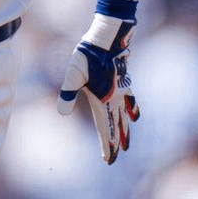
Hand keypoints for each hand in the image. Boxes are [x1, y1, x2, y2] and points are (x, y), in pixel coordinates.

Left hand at [56, 15, 139, 163]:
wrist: (108, 38)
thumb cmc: (88, 55)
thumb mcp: (73, 73)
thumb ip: (68, 93)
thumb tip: (62, 113)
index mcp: (103, 100)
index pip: (105, 128)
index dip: (107, 145)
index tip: (108, 160)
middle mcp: (114, 99)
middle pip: (116, 125)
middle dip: (115, 143)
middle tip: (114, 158)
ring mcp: (122, 91)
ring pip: (124, 116)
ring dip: (125, 131)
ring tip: (127, 145)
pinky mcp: (124, 81)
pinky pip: (131, 100)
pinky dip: (133, 110)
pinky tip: (135, 116)